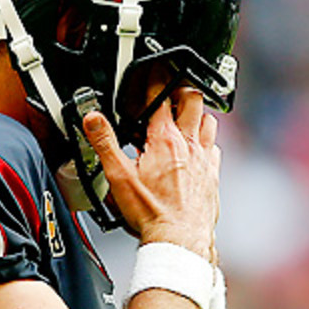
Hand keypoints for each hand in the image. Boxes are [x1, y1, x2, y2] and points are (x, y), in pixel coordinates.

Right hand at [83, 86, 219, 257]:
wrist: (179, 239)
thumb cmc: (152, 213)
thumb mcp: (118, 177)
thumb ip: (104, 143)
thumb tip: (92, 119)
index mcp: (164, 140)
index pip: (160, 96)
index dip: (155, 78)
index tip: (152, 69)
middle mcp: (189, 144)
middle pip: (192, 100)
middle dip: (181, 88)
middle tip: (171, 87)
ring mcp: (205, 159)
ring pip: (208, 120)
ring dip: (197, 113)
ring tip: (185, 114)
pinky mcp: (213, 175)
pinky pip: (215, 147)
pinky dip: (207, 141)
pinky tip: (198, 148)